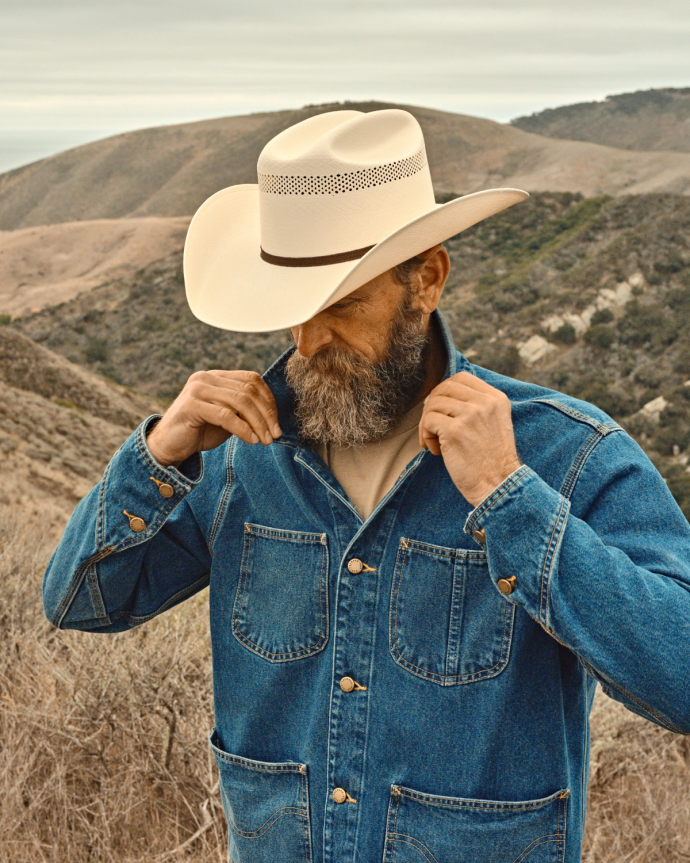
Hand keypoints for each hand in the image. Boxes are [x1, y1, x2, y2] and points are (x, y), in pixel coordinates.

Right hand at [146, 370, 281, 467]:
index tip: (276, 422)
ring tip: (265, 440)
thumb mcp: (227, 417)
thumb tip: (273, 414)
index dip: (268, 400)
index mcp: (216, 376)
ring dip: (258, 423)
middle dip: (266, 414)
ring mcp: (197, 389)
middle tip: (275, 435)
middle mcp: (206, 377)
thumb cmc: (200, 432)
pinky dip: (243, 429)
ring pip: (240, 402)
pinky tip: (251, 440)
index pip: (252, 379)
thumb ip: (244, 409)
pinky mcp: (191, 405)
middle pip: (248, 390)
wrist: (168, 446)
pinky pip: (226, 415)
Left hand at [418, 371, 521, 507]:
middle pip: (444, 388)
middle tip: (433, 427)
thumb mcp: (493, 423)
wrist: (498, 485)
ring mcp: (470, 414)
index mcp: (496, 398)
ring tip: (436, 442)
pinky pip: (428, 421)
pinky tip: (437, 451)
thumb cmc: (490, 460)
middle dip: (432, 406)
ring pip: (433, 404)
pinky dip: (425, 436)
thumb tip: (437, 395)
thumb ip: (475, 406)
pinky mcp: (455, 430)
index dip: (444, 391)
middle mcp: (485, 402)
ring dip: (427, 424)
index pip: (461, 378)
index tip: (442, 410)